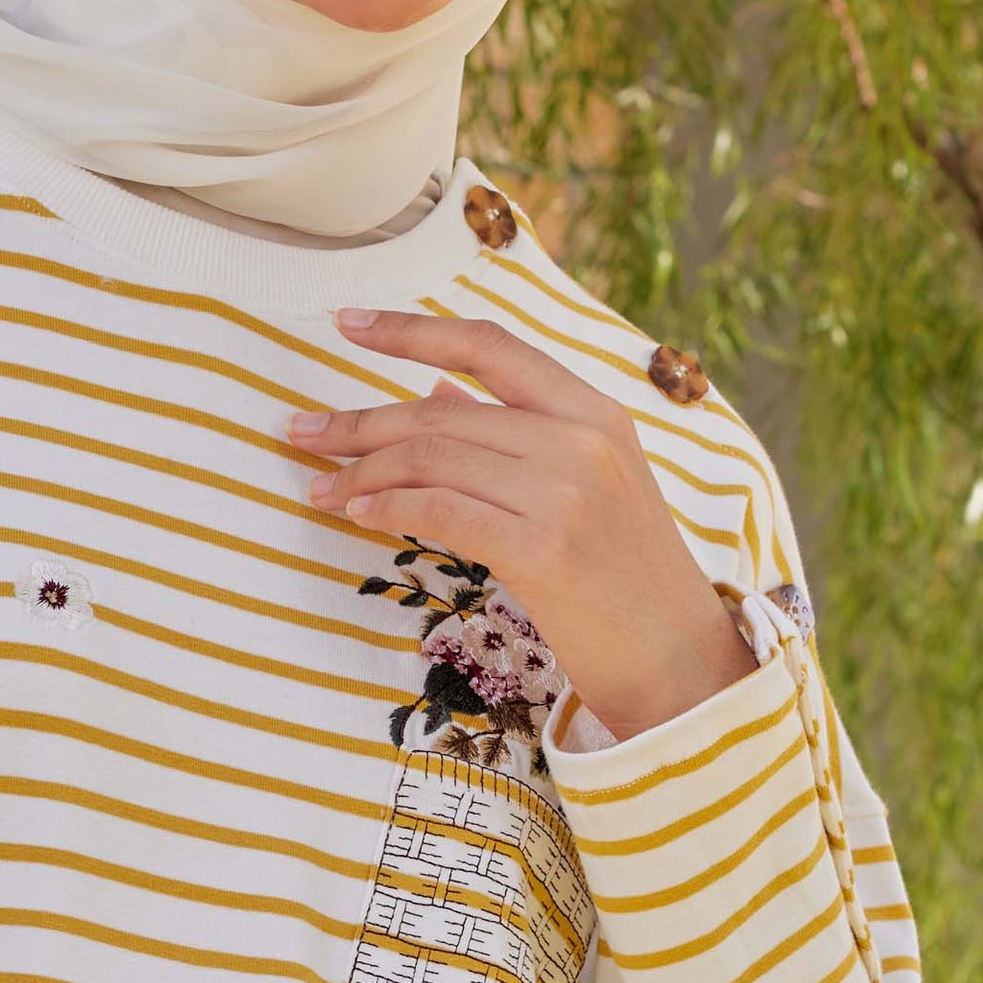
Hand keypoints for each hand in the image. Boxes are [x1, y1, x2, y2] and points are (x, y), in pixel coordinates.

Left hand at [287, 311, 753, 741]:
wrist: (681, 660)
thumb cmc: (624, 576)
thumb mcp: (587, 485)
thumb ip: (516, 431)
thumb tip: (435, 389)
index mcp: (595, 411)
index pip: (490, 346)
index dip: (411, 331)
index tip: (346, 322)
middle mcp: (583, 439)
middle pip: (441, 413)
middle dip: (358, 423)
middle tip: (301, 433)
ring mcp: (568, 493)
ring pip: (433, 458)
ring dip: (360, 474)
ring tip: (319, 489)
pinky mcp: (547, 550)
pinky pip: (442, 512)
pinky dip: (388, 508)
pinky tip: (356, 513)